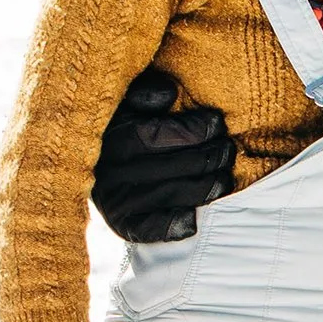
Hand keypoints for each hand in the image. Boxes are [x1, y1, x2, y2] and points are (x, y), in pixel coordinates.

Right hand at [92, 64, 234, 242]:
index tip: (215, 123)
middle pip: (169, 166)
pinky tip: (194, 218)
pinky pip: (148, 228)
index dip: (190, 130)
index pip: (154, 134)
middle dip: (206, 157)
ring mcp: (114, 201)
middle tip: (227, 150)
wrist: (95, 169)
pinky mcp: (122, 225)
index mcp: (110, 138)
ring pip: (168, 194)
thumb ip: (145, 93)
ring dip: (204, 187)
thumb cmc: (122, 128)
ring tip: (225, 177)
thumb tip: (169, 93)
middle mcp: (109, 171)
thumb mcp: (128, 104)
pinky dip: (172, 223)